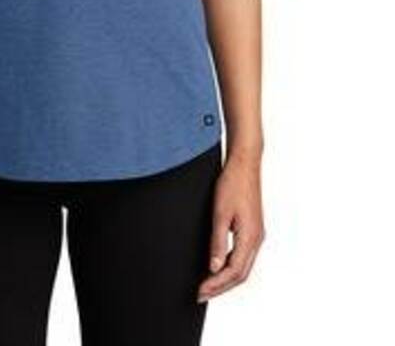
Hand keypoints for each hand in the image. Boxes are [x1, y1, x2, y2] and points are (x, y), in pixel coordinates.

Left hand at [197, 151, 265, 302]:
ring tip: (207, 285)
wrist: (245, 163)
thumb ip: (218, 241)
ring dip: (226, 279)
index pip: (234, 272)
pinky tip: (218, 266)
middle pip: (241, 274)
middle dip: (220, 287)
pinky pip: (244, 256)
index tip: (200, 291)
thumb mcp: (220, 212)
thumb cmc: (232, 184)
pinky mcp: (253, 229)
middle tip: (200, 294)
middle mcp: (257, 240)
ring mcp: (256, 235)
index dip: (216, 284)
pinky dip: (231, 267)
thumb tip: (214, 267)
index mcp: (250, 237)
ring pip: (243, 267)